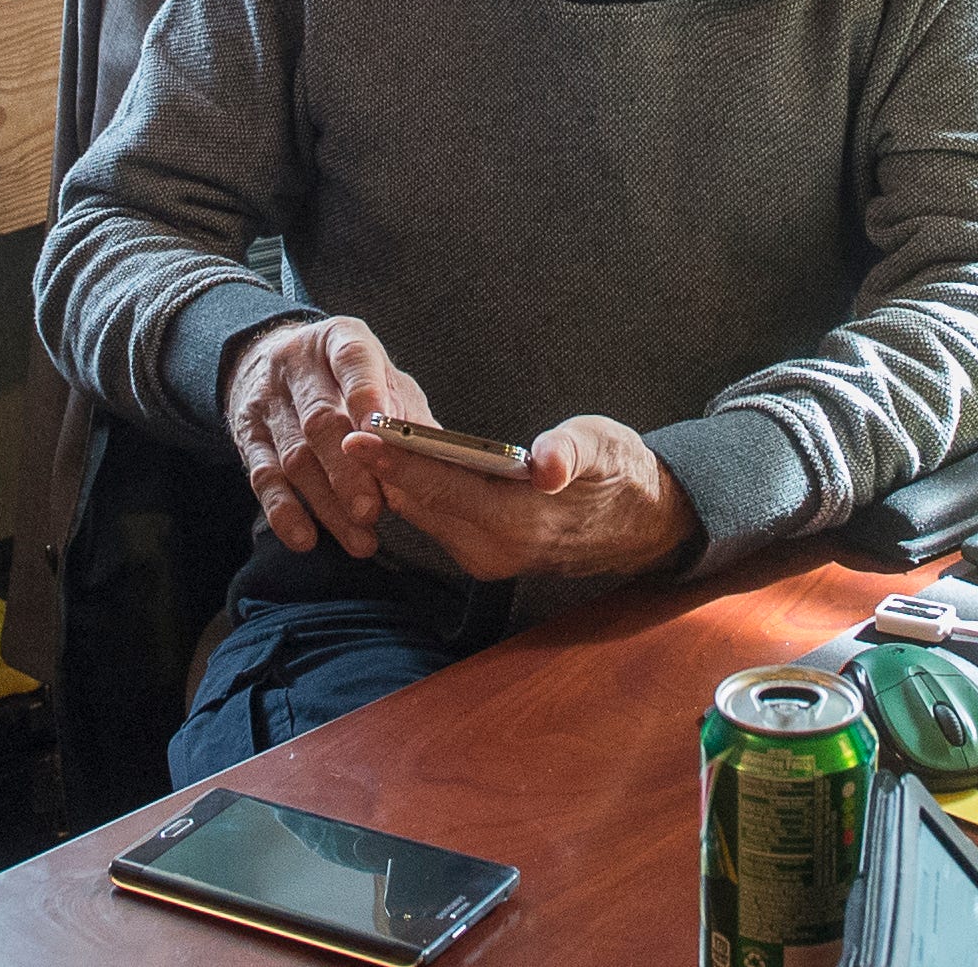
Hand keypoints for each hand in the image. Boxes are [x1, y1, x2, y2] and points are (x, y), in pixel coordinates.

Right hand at [223, 316, 427, 556]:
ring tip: (361, 538)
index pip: (353, 360)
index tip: (381, 432)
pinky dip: (284, 512)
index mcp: (340, 339)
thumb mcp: (383, 378)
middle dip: (348, 470)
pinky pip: (262, 477)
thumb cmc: (348, 379)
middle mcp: (297, 364)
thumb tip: (438, 461)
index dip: (367, 395)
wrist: (269, 360)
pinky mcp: (246, 435)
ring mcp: (267, 399)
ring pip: (295, 456)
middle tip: (373, 510)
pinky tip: (307, 538)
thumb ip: (407, 416)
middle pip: (322, 419)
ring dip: (327, 503)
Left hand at [376, 413, 698, 583]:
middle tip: (338, 419)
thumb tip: (548, 465)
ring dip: (390, 476)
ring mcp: (483, 556)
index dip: (399, 461)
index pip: (444, 489)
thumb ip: (571, 452)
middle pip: (420, 503)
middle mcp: (493, 551)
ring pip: (420, 512)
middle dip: (380, 465)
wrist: (639, 523)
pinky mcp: (479, 551)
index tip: (357, 436)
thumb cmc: (618, 474)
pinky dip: (411, 486)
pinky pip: (432, 516)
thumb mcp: (604, 448)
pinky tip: (390, 455)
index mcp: (520, 524)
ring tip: (354, 430)